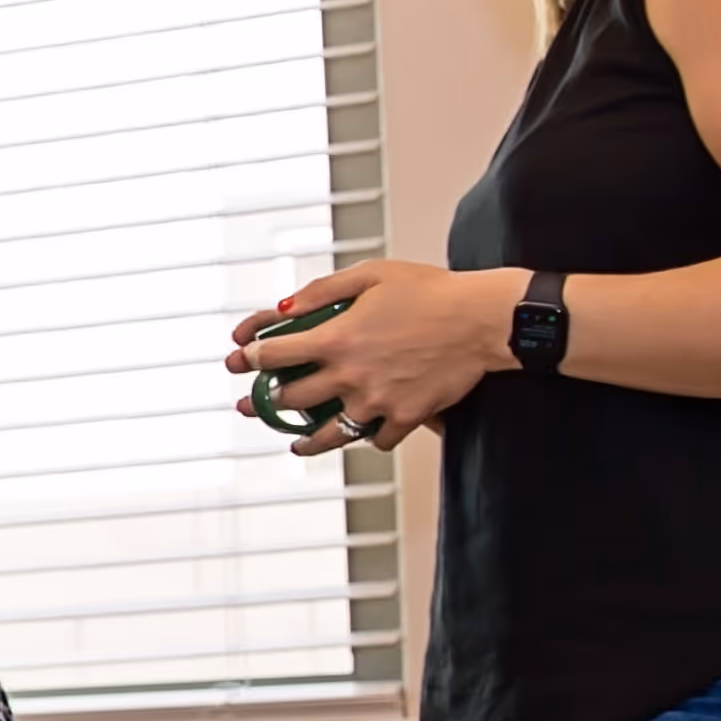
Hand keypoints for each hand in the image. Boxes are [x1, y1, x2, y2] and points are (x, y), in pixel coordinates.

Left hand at [230, 260, 519, 456]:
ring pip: (328, 435)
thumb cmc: (430, 290)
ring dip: (306, 442)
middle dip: (266, 403)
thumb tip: (282, 308)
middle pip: (292, 399)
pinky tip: (360, 434)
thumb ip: (322, 291)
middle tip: (253, 406)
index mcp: (336, 338)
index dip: (248, 357)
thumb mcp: (371, 275)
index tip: (238, 360)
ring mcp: (376, 401)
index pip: (274, 354)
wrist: (481, 319)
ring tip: (296, 445)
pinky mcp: (405, 417)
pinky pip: (376, 438)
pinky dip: (367, 437)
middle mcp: (350, 375)